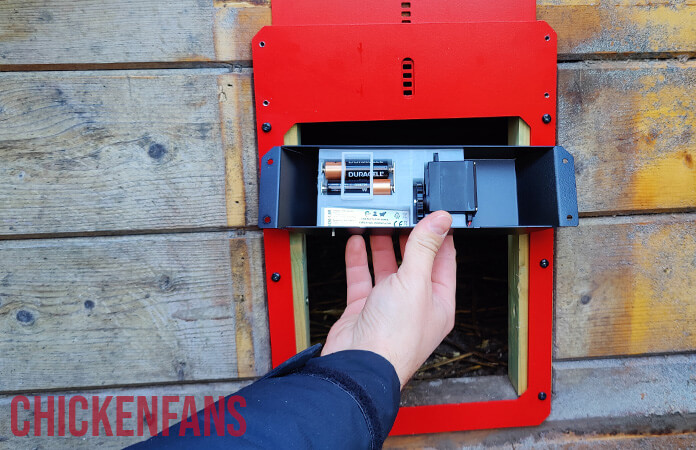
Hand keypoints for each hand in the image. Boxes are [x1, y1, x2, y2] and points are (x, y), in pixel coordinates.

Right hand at [321, 211, 455, 388]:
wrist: (358, 365)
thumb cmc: (394, 338)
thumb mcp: (415, 282)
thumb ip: (425, 248)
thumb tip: (441, 221)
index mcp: (438, 302)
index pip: (443, 261)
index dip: (439, 236)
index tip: (432, 215)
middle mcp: (414, 304)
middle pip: (414, 263)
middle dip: (407, 238)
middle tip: (401, 216)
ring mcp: (388, 307)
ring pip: (387, 269)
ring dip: (381, 246)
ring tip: (378, 224)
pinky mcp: (364, 309)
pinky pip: (362, 278)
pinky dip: (358, 260)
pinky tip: (356, 243)